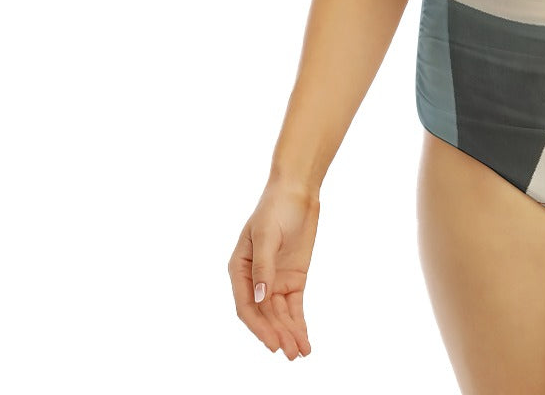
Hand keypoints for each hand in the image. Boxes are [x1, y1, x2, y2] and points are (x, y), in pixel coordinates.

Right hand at [228, 178, 320, 358]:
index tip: (274, 342)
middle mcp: (255, 280)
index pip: (247, 306)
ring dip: (289, 333)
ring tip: (300, 353)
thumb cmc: (275, 208)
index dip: (259, 326)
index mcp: (239, 269)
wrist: (297, 191)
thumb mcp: (266, 235)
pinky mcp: (293, 279)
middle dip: (277, 334)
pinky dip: (299, 323)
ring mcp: (274, 281)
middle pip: (265, 314)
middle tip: (291, 353)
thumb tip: (260, 297)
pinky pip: (294, 307)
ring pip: (280, 315)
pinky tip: (305, 340)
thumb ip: (263, 267)